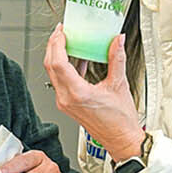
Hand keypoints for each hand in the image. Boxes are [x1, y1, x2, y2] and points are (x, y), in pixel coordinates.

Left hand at [44, 25, 144, 160]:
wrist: (121, 140)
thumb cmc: (120, 121)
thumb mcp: (119, 85)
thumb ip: (117, 58)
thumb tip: (117, 41)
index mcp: (77, 93)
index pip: (58, 63)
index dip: (57, 44)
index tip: (62, 32)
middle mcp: (66, 99)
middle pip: (50, 66)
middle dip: (54, 46)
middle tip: (61, 32)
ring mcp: (65, 103)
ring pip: (53, 74)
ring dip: (57, 56)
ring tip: (67, 42)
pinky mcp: (68, 105)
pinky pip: (60, 82)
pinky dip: (65, 68)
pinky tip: (76, 60)